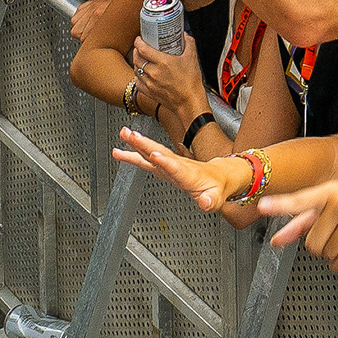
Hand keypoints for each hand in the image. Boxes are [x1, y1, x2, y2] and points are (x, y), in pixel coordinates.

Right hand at [111, 123, 256, 216]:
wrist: (218, 177)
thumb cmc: (216, 188)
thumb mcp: (217, 198)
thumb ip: (211, 201)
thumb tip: (206, 203)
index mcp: (190, 174)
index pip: (177, 168)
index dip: (166, 163)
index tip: (155, 156)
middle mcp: (178, 165)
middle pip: (160, 153)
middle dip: (145, 144)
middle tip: (131, 134)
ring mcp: (169, 164)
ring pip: (151, 151)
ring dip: (137, 143)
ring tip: (122, 134)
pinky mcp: (163, 166)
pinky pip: (146, 159)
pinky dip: (133, 155)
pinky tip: (119, 152)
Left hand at [254, 176, 337, 268]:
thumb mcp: (335, 201)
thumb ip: (303, 220)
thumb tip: (277, 239)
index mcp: (329, 190)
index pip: (299, 199)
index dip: (279, 205)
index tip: (261, 206)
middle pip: (311, 241)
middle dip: (319, 244)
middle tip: (333, 233)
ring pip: (326, 253)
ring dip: (332, 253)